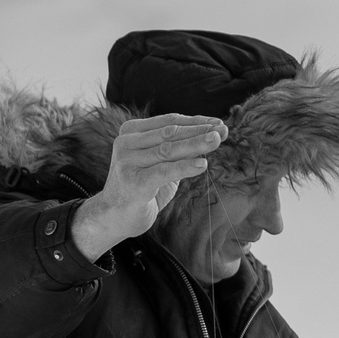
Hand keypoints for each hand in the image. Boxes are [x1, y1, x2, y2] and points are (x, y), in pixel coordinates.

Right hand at [71, 113, 227, 261]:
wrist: (116, 216)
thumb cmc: (143, 187)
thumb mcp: (163, 163)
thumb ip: (181, 150)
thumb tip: (212, 135)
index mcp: (132, 132)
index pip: (169, 122)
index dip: (196, 121)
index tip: (219, 123)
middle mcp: (126, 143)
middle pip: (170, 133)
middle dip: (199, 130)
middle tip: (223, 129)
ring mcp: (127, 162)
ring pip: (168, 149)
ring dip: (195, 144)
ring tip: (216, 140)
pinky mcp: (134, 181)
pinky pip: (164, 171)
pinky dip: (184, 167)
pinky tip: (202, 164)